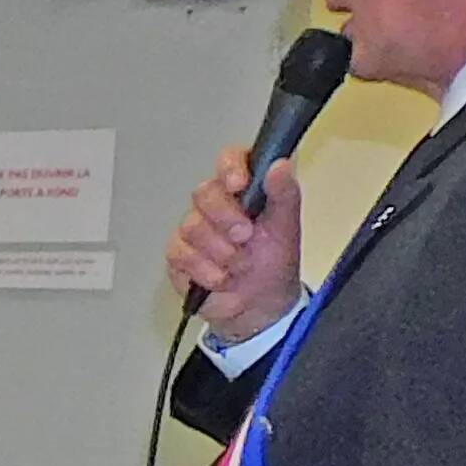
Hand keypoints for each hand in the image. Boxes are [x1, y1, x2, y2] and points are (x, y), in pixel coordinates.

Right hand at [168, 143, 310, 342]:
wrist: (259, 305)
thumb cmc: (274, 263)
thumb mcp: (287, 227)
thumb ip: (284, 194)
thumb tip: (281, 165)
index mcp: (243, 190)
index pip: (230, 160)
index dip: (230, 167)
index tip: (239, 185)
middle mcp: (216, 204)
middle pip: (204, 192)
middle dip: (227, 218)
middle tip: (246, 236)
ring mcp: (194, 228)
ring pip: (192, 226)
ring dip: (222, 251)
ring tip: (239, 264)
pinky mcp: (178, 254)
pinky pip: (182, 254)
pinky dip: (206, 270)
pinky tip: (221, 277)